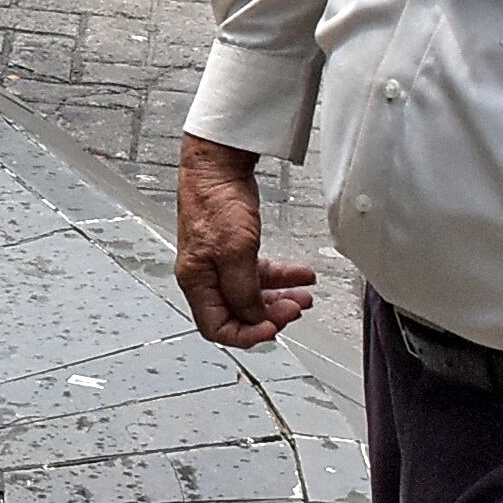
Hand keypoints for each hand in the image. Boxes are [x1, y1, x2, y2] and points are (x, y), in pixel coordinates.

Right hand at [175, 134, 316, 345]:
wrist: (218, 167)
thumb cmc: (215, 203)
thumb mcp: (235, 253)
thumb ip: (244, 291)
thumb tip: (255, 318)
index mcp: (197, 282)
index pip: (217, 327)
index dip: (247, 335)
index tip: (274, 328)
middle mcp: (206, 277)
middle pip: (239, 313)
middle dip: (270, 315)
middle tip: (295, 309)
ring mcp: (221, 264)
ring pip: (253, 295)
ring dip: (280, 297)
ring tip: (305, 295)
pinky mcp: (235, 251)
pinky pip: (260, 274)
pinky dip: (281, 277)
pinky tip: (301, 274)